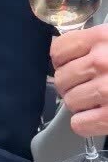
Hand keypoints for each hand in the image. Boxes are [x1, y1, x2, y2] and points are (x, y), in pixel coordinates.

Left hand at [51, 23, 107, 137]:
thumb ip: (93, 42)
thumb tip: (58, 51)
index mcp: (103, 38)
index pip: (58, 50)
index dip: (62, 61)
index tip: (71, 65)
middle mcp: (102, 62)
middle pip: (61, 78)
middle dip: (71, 85)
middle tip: (87, 85)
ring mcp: (107, 90)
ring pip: (70, 102)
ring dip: (81, 104)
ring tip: (97, 100)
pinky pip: (79, 124)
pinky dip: (86, 124)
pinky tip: (98, 116)